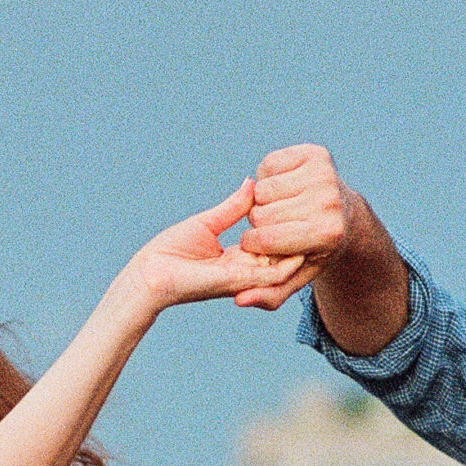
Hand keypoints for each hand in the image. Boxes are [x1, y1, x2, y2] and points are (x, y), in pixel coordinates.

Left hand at [121, 179, 305, 310]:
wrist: (149, 274)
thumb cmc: (169, 251)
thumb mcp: (208, 223)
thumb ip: (233, 208)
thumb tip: (251, 184)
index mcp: (237, 260)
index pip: (273, 245)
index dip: (289, 229)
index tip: (302, 211)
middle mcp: (244, 272)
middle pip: (282, 258)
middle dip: (300, 241)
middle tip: (315, 221)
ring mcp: (241, 279)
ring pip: (283, 268)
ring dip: (299, 252)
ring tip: (315, 233)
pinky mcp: (235, 281)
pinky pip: (270, 275)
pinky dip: (287, 264)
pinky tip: (301, 249)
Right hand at [234, 144, 358, 310]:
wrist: (344, 215)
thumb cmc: (313, 249)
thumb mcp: (296, 276)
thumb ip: (269, 294)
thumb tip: (240, 301)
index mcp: (326, 235)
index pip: (264, 239)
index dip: (253, 243)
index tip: (263, 244)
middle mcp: (329, 202)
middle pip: (260, 213)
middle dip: (260, 222)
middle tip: (279, 225)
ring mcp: (325, 174)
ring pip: (261, 188)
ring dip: (263, 200)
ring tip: (282, 208)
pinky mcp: (316, 153)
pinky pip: (268, 164)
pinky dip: (268, 176)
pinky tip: (285, 188)